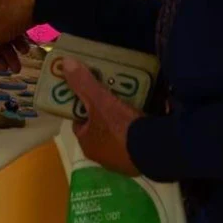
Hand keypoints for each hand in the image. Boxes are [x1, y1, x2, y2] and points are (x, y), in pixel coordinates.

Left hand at [63, 58, 140, 176]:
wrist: (157, 152)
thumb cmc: (120, 129)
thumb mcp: (99, 101)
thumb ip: (83, 83)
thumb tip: (65, 61)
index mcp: (88, 145)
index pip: (79, 121)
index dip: (82, 104)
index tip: (88, 89)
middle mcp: (103, 156)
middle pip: (100, 125)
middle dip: (105, 109)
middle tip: (111, 89)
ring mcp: (125, 160)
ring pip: (120, 131)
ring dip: (123, 117)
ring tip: (129, 96)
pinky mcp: (144, 159)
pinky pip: (137, 137)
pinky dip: (138, 125)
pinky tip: (145, 110)